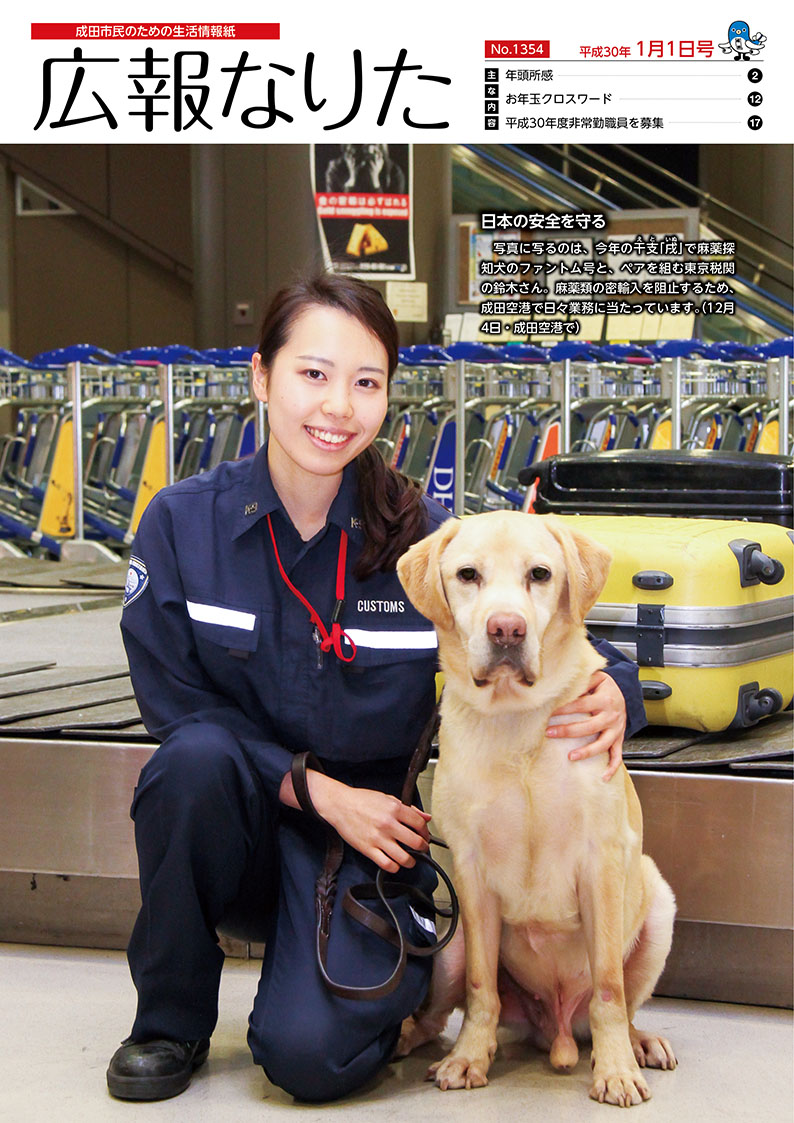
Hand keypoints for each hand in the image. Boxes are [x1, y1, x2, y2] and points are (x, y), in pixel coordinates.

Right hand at [280, 770, 430, 872]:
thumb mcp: (388, 798)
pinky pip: (387, 865)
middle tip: (421, 849)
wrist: (339, 804)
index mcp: (395, 808)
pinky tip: (395, 863)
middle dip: (423, 848)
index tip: (424, 836)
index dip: (426, 832)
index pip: (420, 824)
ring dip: (411, 862)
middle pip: (416, 842)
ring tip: (410, 860)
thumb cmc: (362, 800)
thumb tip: (426, 817)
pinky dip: (394, 867)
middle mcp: (388, 824)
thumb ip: (409, 808)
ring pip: (404, 858)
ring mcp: (378, 838)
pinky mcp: (368, 849)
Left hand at [546, 670, 626, 781]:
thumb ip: (582, 681)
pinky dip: (612, 767)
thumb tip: (562, 685)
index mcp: (604, 700)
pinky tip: (604, 777)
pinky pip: (617, 755)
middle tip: (549, 733)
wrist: (626, 692)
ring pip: (603, 744)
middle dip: (568, 731)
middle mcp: (611, 716)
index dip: (564, 709)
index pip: (580, 705)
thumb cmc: (606, 686)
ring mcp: (616, 729)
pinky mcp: (619, 738)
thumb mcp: (597, 678)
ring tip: (570, 757)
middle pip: (589, 726)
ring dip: (587, 752)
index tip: (548, 712)